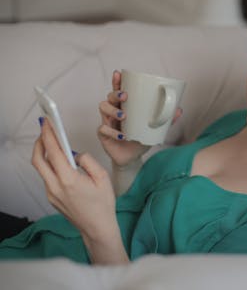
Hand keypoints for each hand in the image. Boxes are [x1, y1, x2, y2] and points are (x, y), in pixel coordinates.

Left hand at [32, 118, 127, 263]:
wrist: (97, 228)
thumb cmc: (103, 205)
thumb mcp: (102, 178)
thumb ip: (88, 161)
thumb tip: (76, 154)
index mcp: (69, 180)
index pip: (54, 151)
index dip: (49, 134)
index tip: (47, 122)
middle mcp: (56, 186)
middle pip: (38, 159)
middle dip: (39, 141)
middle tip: (45, 129)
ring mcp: (51, 193)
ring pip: (41, 168)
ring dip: (43, 153)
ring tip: (52, 142)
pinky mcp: (52, 198)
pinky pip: (47, 177)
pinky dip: (50, 165)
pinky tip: (60, 161)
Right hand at [97, 70, 182, 166]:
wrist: (132, 157)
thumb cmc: (141, 138)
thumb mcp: (154, 128)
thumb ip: (166, 120)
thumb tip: (179, 110)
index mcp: (124, 106)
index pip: (118, 90)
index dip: (116, 81)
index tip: (118, 73)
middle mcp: (113, 111)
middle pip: (109, 97)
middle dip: (115, 93)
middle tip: (126, 96)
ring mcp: (107, 122)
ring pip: (103, 108)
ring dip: (113, 110)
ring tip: (124, 116)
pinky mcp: (103, 135)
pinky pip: (103, 129)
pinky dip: (112, 132)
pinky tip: (122, 135)